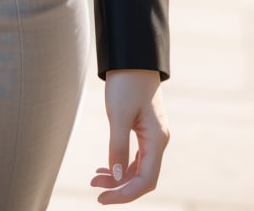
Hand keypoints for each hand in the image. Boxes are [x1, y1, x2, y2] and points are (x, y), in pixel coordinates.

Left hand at [90, 69, 168, 203]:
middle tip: (95, 189)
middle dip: (120, 187)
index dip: (125, 194)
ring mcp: (153, 135)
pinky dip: (122, 163)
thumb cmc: (127, 82)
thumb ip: (118, 148)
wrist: (133, 55)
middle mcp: (158, 141)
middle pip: (143, 177)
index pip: (145, 180)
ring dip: (119, 176)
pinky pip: (136, 155)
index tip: (102, 199)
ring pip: (139, 167)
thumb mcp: (118, 115)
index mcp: (157, 140)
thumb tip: (118, 178)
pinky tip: (106, 167)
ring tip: (96, 179)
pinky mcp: (145, 128)